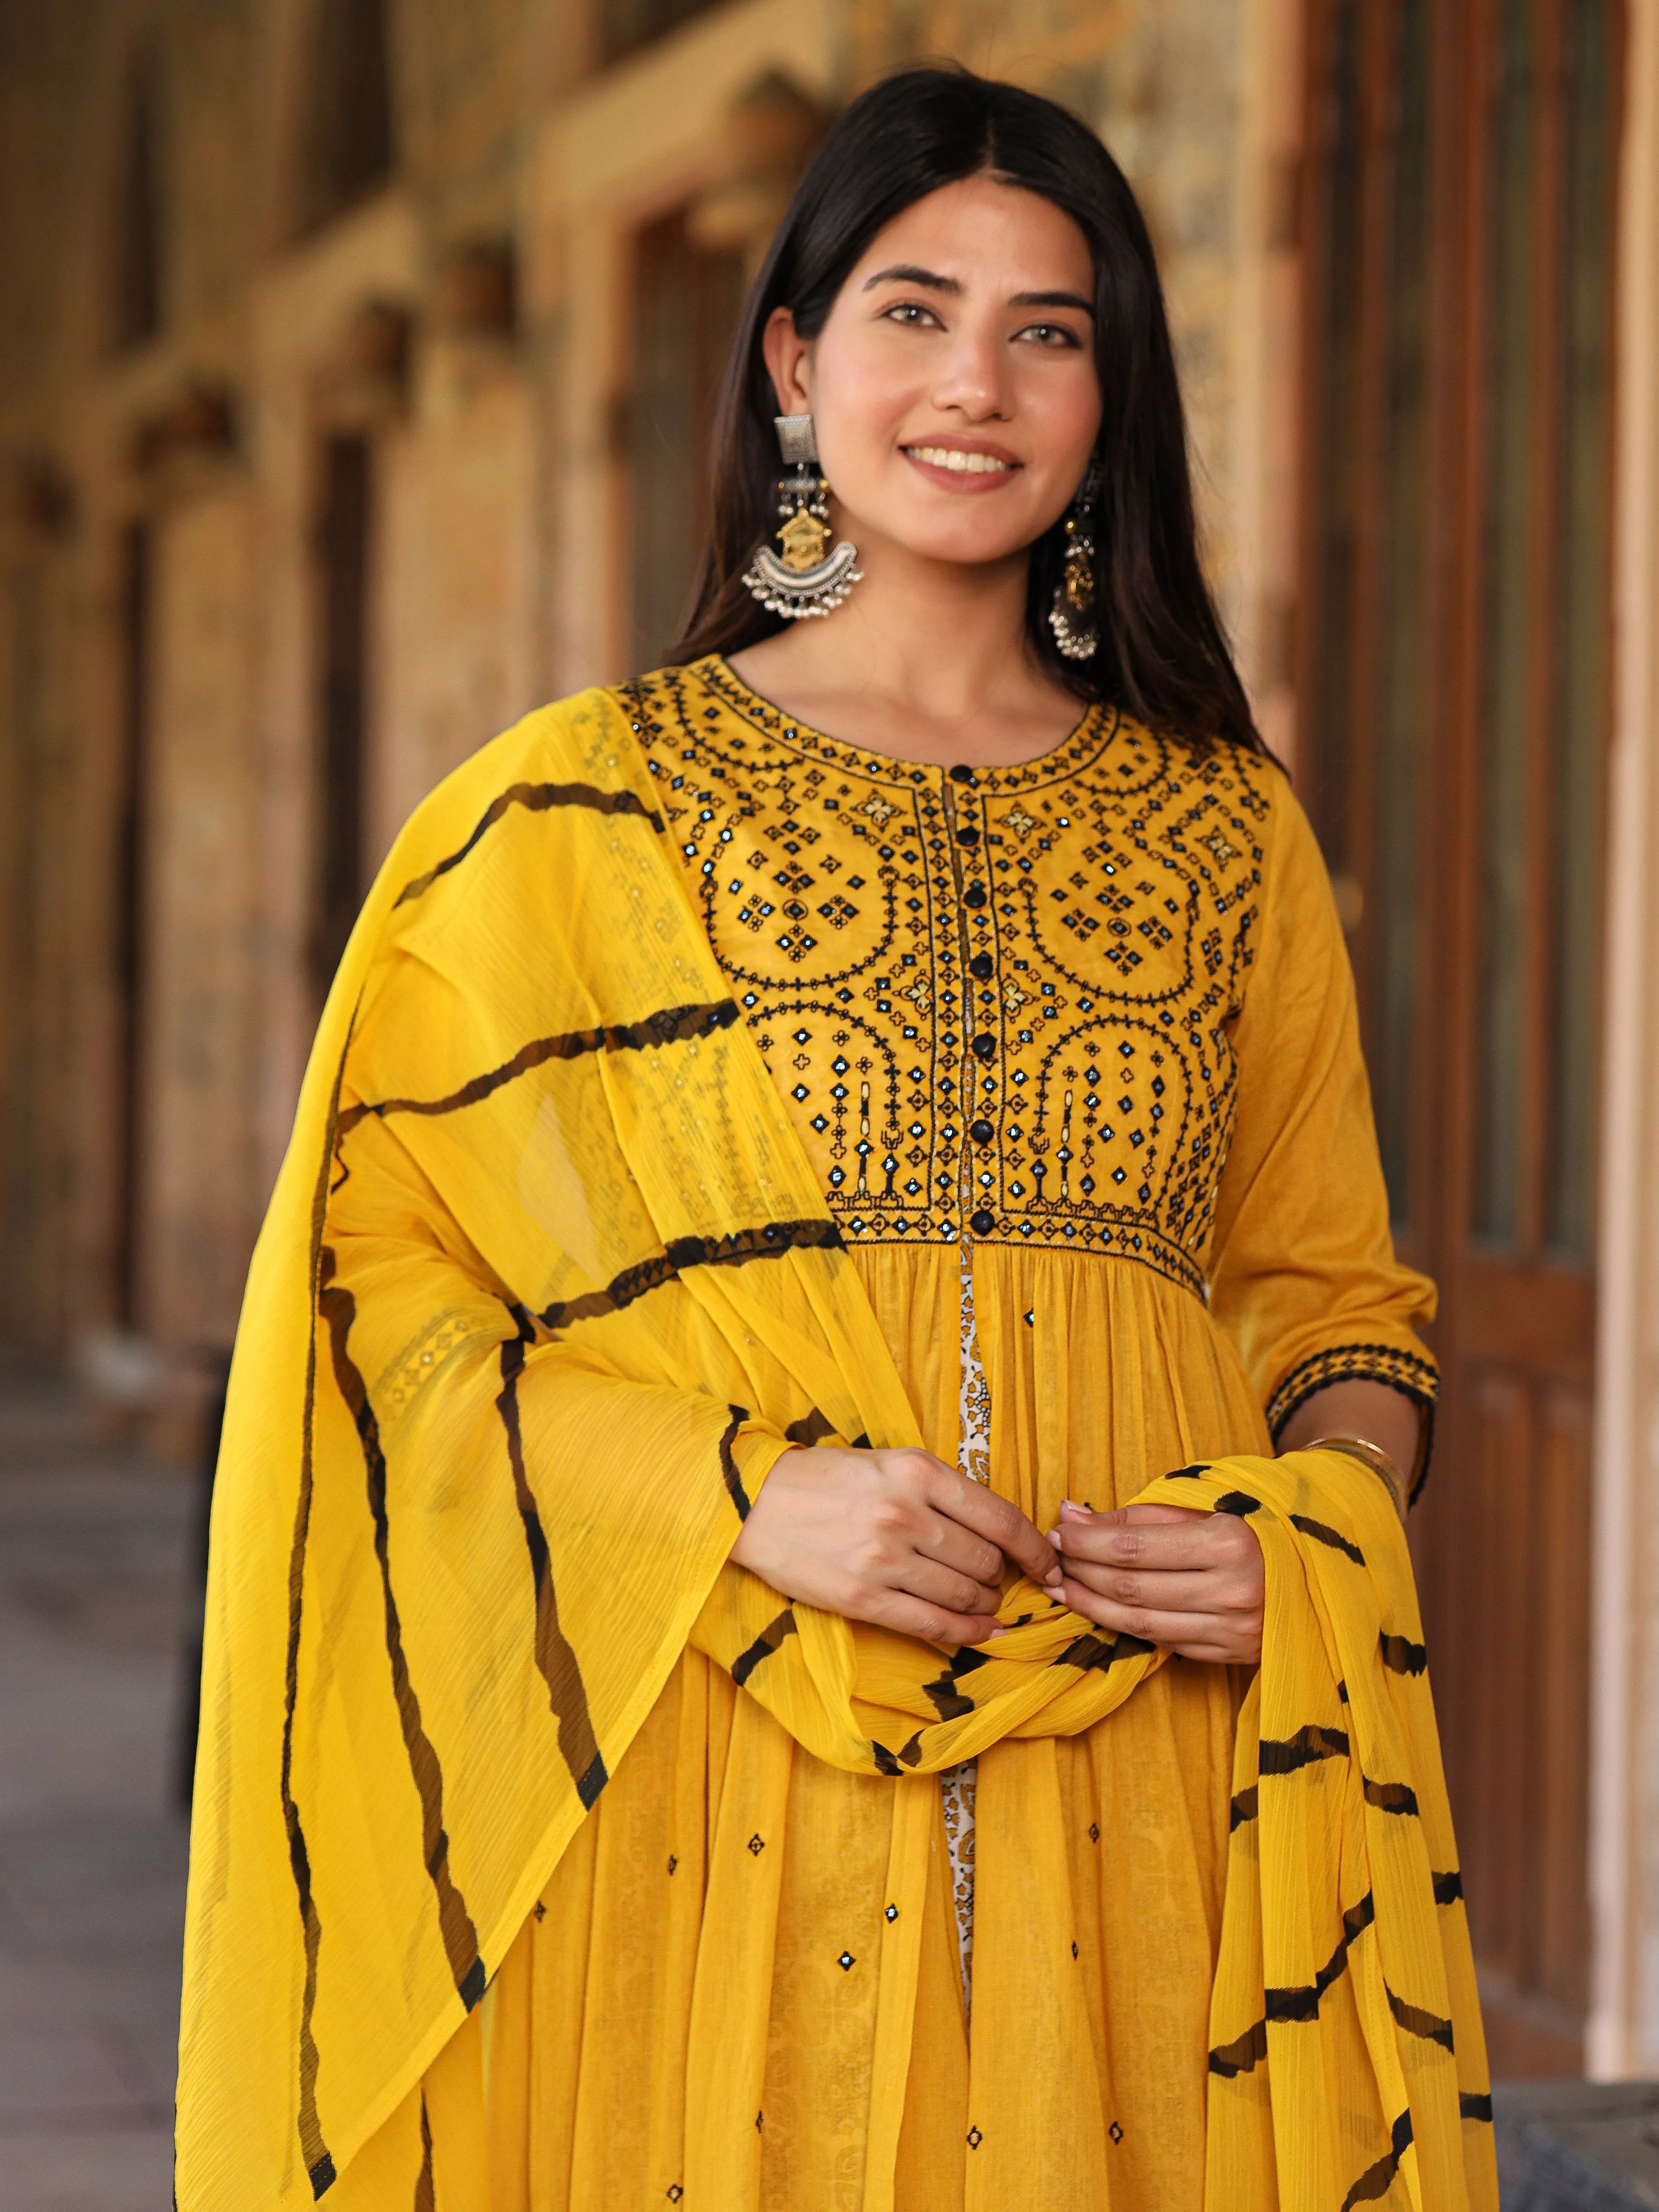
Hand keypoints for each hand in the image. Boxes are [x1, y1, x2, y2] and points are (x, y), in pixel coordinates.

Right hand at [730, 1445, 1061, 1644]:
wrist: (753, 1502)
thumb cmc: (825, 1480)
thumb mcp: (889, 1463)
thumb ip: (940, 1490)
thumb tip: (995, 1530)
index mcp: (917, 1473)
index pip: (1001, 1517)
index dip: (1036, 1548)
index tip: (1051, 1563)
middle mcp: (906, 1514)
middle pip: (985, 1560)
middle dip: (1001, 1576)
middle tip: (998, 1580)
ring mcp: (885, 1559)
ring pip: (965, 1594)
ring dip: (985, 1604)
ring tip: (986, 1605)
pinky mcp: (863, 1598)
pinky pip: (933, 1625)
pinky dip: (966, 1633)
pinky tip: (981, 1633)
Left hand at [1048, 1500, 1263, 1663]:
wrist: (1318, 1569)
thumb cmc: (1252, 1527)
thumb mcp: (1202, 1508)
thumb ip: (1136, 1516)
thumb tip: (1070, 1514)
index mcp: (1227, 1542)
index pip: (1133, 1548)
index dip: (1087, 1542)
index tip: (1058, 1532)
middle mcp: (1232, 1590)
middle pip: (1131, 1588)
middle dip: (1081, 1572)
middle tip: (1052, 1558)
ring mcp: (1234, 1630)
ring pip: (1141, 1623)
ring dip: (1092, 1606)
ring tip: (1062, 1587)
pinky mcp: (1232, 1654)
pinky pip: (1164, 1642)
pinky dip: (1125, 1626)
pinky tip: (1101, 1609)